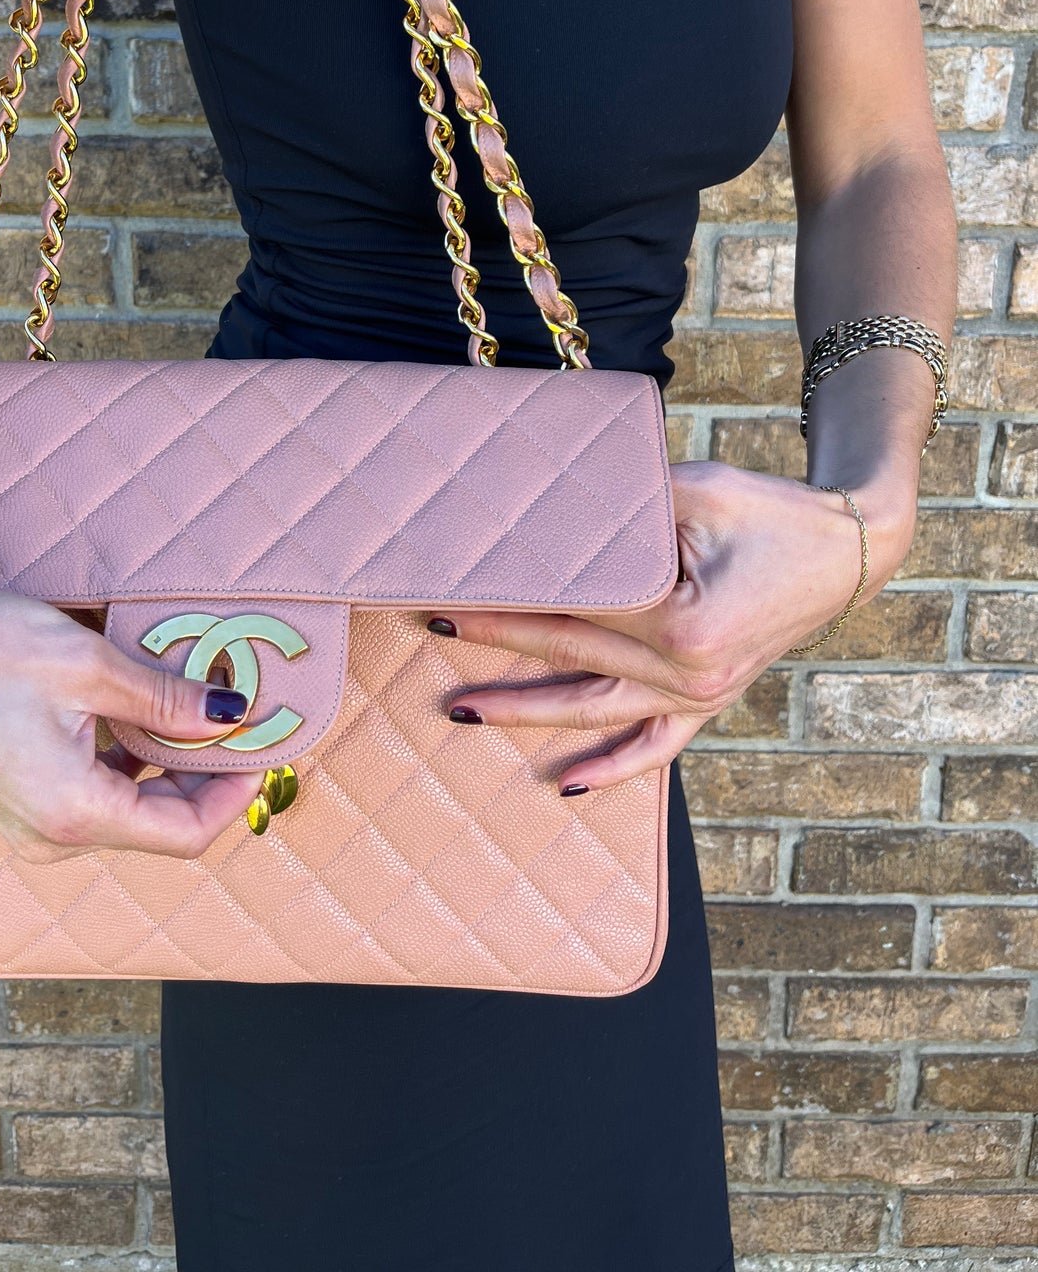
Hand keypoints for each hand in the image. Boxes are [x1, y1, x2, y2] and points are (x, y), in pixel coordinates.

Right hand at [0, 579, 264, 861]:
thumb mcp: (90, 666)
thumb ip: (168, 701)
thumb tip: (234, 719)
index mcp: (71, 813)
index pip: (186, 834)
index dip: (235, 795)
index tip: (263, 747)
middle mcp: (48, 837)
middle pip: (160, 826)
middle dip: (206, 777)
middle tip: (238, 718)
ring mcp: (28, 825)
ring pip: (128, 811)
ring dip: (168, 767)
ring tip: (194, 707)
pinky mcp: (16, 802)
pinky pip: (92, 797)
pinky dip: (128, 764)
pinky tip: (142, 714)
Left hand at [431, 460, 913, 795]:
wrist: (844, 549)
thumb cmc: (765, 509)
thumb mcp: (690, 491)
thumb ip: (617, 504)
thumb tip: (535, 502)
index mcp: (682, 618)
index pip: (574, 605)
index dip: (511, 592)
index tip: (455, 582)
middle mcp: (691, 671)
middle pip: (571, 655)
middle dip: (497, 642)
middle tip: (433, 626)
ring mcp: (702, 696)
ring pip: (596, 710)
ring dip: (525, 712)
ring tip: (461, 710)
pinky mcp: (710, 703)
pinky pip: (655, 748)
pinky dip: (611, 769)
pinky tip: (564, 786)